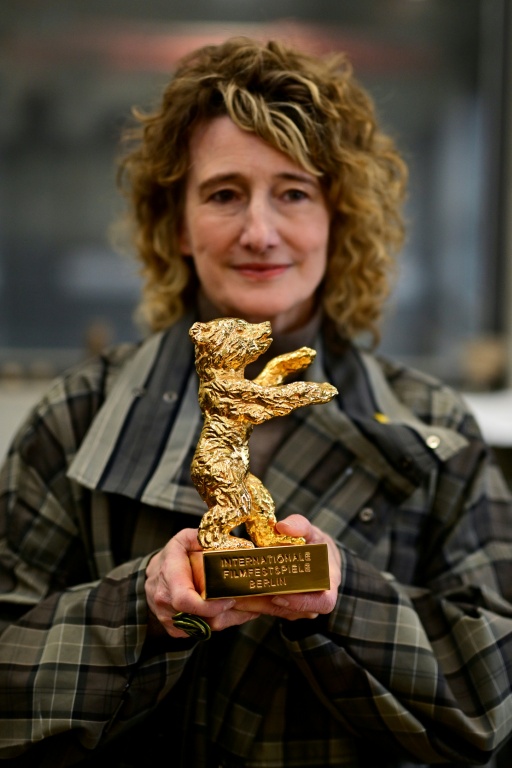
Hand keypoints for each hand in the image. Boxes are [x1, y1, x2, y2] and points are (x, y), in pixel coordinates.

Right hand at [145, 528, 260, 638]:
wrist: (153, 575)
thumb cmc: (171, 557)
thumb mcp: (184, 539)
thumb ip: (202, 537)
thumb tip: (225, 541)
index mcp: (170, 576)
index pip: (185, 599)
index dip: (209, 605)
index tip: (230, 599)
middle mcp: (165, 600)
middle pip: (200, 618)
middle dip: (229, 614)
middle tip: (253, 605)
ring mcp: (168, 617)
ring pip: (204, 628)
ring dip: (228, 620)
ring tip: (250, 609)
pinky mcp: (174, 628)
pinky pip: (199, 631)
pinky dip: (218, 624)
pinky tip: (231, 613)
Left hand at [232, 514, 341, 620]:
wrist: (315, 556)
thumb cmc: (317, 544)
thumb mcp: (314, 531)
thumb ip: (301, 525)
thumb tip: (282, 526)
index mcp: (327, 586)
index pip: (322, 603)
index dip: (301, 602)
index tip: (279, 593)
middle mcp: (310, 601)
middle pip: (289, 609)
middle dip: (262, 603)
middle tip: (238, 596)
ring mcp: (293, 606)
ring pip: (271, 610)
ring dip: (249, 605)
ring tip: (226, 596)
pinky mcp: (277, 604)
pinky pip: (263, 607)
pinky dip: (245, 602)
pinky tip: (226, 596)